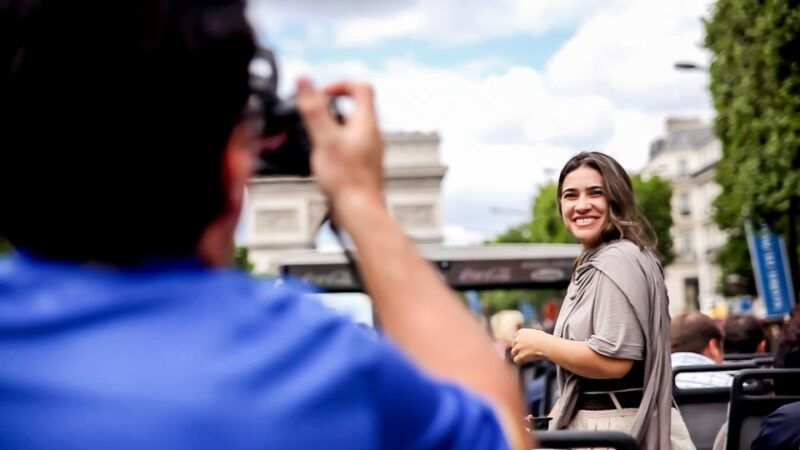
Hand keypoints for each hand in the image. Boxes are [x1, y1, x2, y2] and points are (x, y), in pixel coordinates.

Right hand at [296, 78, 384, 209]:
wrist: (360, 210)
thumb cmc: (347, 179)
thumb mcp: (324, 138)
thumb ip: (314, 108)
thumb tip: (304, 81)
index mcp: (366, 123)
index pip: (361, 88)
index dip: (340, 85)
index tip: (323, 94)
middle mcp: (372, 135)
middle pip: (356, 108)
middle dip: (332, 108)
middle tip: (315, 117)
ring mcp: (370, 151)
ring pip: (352, 129)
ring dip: (333, 128)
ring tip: (317, 139)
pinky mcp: (364, 166)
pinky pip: (350, 147)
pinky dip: (336, 146)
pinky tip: (325, 160)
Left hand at [510, 329, 550, 364]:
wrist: (548, 346)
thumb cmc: (545, 340)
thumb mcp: (536, 334)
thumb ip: (528, 337)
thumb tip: (525, 343)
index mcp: (521, 332)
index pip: (516, 338)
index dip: (521, 343)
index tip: (527, 346)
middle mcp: (518, 338)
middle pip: (514, 346)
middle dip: (519, 349)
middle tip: (527, 353)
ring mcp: (518, 347)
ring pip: (513, 353)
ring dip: (519, 356)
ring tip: (526, 357)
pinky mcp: (520, 355)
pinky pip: (516, 360)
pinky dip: (520, 362)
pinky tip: (525, 362)